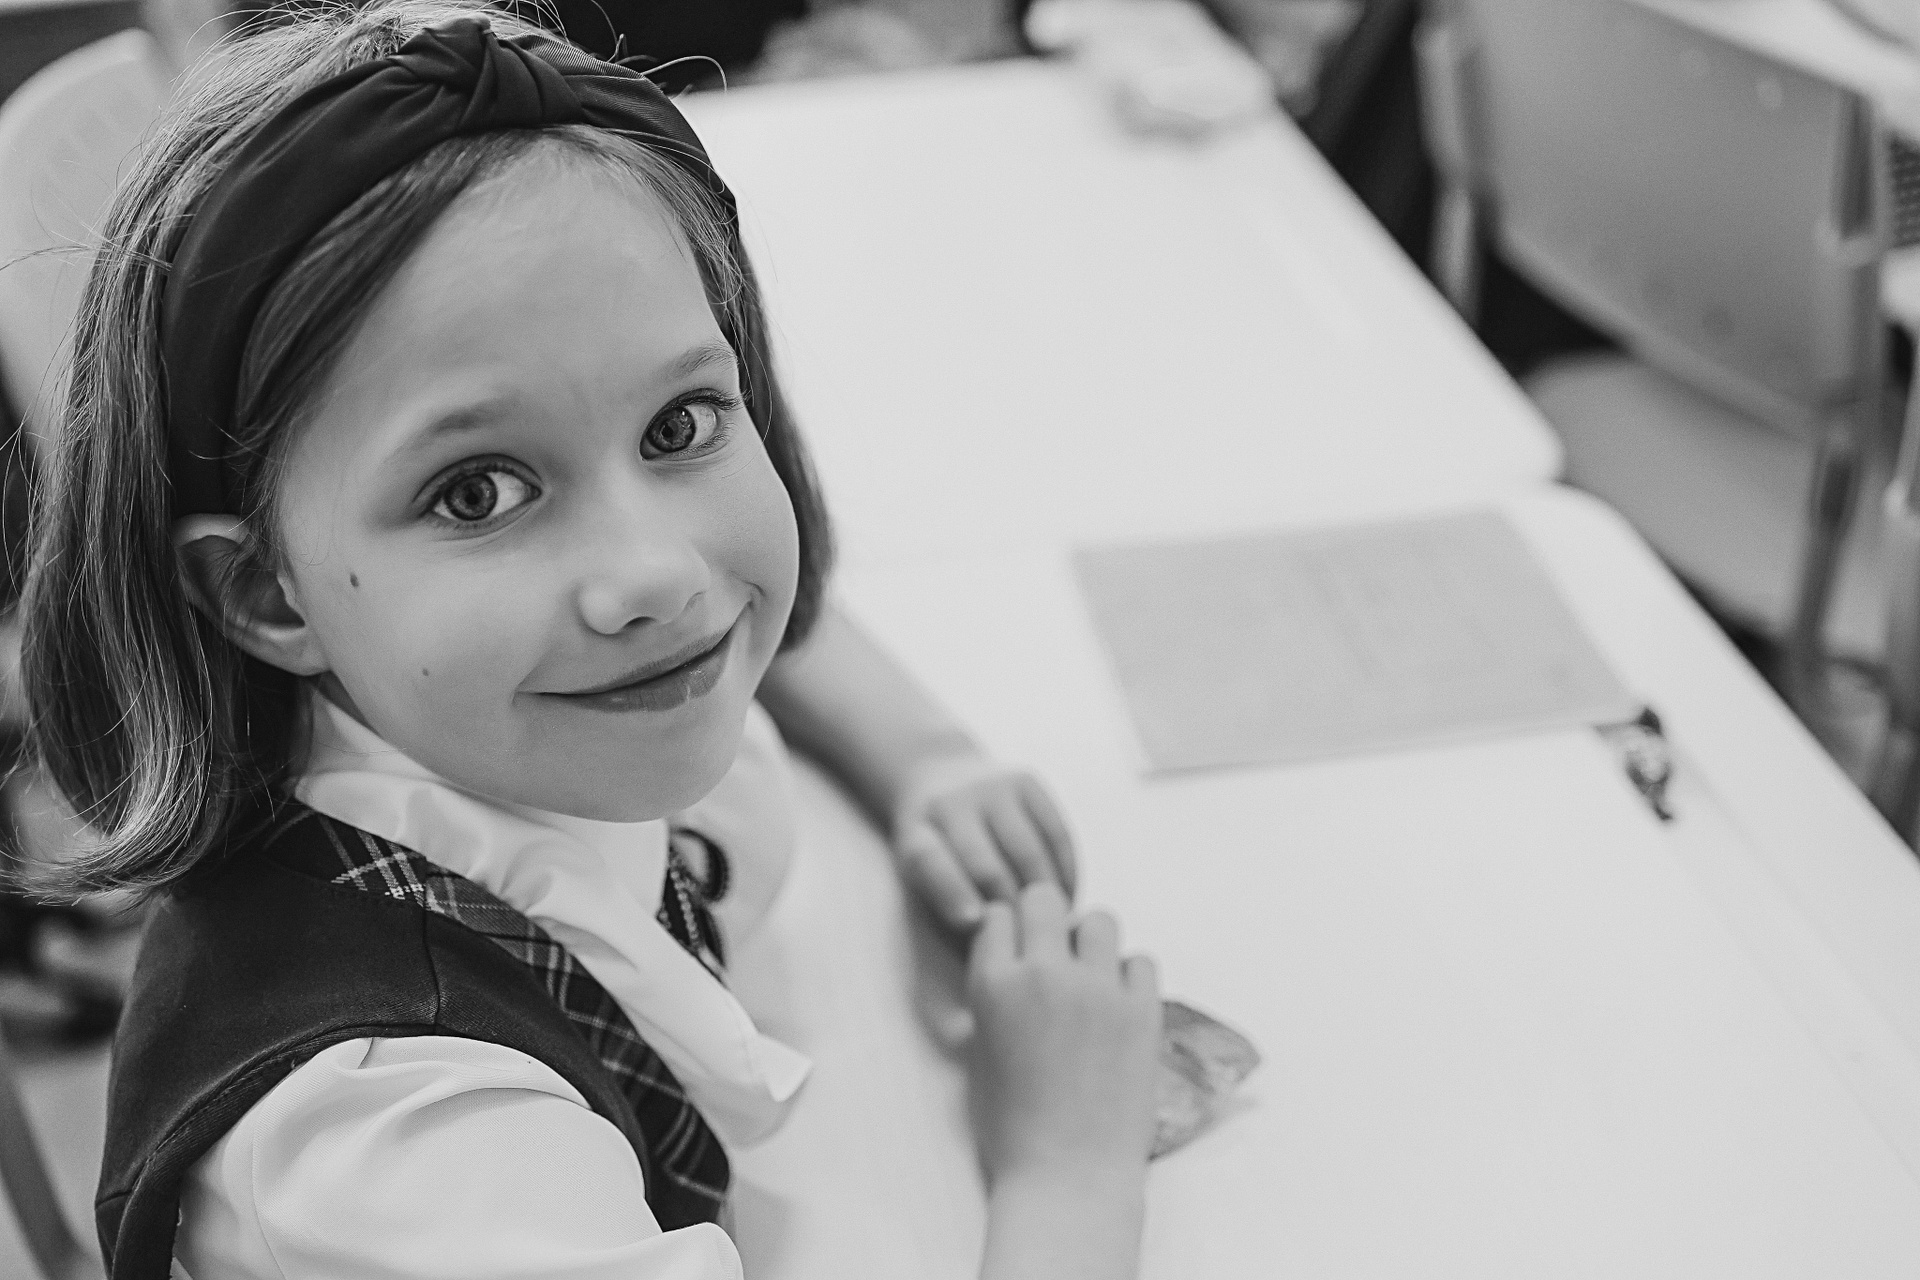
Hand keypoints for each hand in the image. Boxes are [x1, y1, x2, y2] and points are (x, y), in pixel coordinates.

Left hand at [891, 751, 1077, 931]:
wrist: (942, 776)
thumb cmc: (934, 843)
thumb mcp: (918, 870)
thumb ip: (943, 900)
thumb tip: (984, 936)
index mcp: (917, 831)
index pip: (932, 863)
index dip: (953, 895)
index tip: (976, 924)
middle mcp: (953, 803)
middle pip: (988, 868)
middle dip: (1011, 912)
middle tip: (1032, 947)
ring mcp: (992, 787)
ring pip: (1029, 854)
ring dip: (1045, 898)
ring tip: (1056, 930)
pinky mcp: (1027, 781)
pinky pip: (1057, 834)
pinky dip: (1066, 872)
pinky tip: (1068, 897)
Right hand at [967, 884, 1160, 1186]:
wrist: (1068, 1177)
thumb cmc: (1014, 1129)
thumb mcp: (980, 1052)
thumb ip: (994, 998)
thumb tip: (1014, 965)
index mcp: (993, 986)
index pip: (997, 917)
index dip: (1008, 932)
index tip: (1016, 952)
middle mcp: (1044, 975)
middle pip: (1045, 899)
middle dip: (1046, 919)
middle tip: (1054, 953)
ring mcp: (1097, 990)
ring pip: (1100, 920)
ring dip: (1092, 942)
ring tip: (1091, 976)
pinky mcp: (1142, 1010)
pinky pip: (1141, 960)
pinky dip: (1130, 975)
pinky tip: (1119, 1004)